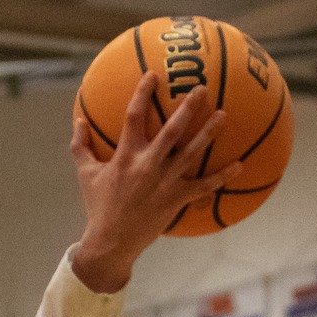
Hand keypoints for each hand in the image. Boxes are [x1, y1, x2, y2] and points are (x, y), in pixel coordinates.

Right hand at [70, 79, 228, 292]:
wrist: (110, 242)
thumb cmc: (97, 206)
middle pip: (172, 130)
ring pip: (191, 153)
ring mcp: (165, 182)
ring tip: (223, 115)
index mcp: (125, 156)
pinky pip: (204, 186)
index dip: (143, 93)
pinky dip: (222, 176)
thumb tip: (77, 121)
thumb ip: (80, 146)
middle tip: (201, 88)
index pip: (134, 116)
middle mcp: (148, 165)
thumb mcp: (85, 174)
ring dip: (208, 133)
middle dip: (187, 107)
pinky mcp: (176, 199)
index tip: (153, 75)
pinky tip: (240, 165)